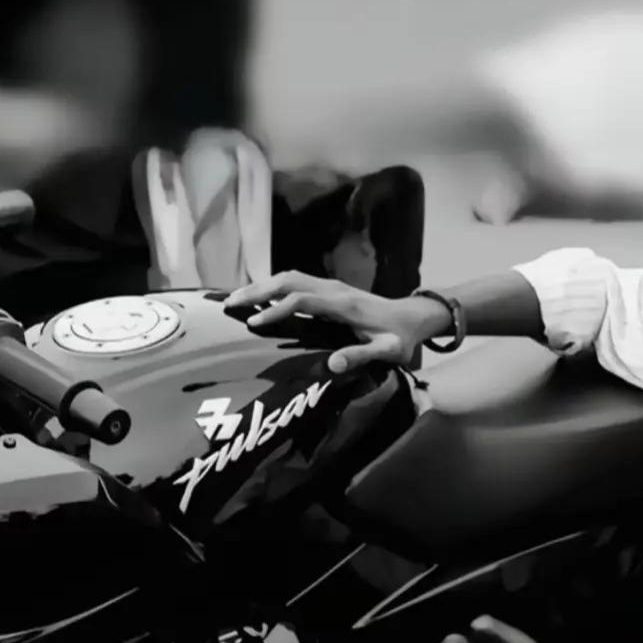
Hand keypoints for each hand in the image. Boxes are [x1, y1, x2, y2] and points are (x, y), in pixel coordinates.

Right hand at [225, 271, 449, 373]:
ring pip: (289, 277)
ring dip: (262, 285)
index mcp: (344, 304)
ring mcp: (330, 286)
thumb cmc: (400, 338)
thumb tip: (333, 365)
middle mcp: (334, 289)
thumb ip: (361, 355)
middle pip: (288, 280)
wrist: (413, 317)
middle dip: (257, 290)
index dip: (277, 309)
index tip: (254, 322)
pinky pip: (295, 281)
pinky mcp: (329, 289)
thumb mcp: (387, 351)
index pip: (302, 300)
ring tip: (235, 299)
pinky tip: (258, 297)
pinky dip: (273, 286)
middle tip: (229, 304)